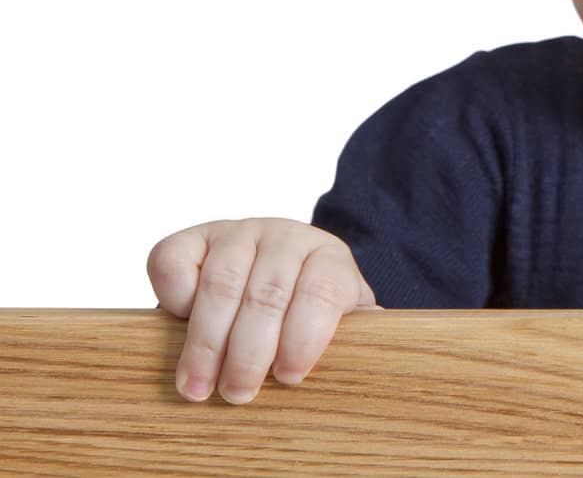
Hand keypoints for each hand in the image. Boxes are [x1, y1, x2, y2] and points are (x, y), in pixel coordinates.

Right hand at [147, 217, 381, 403]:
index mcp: (328, 257)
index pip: (323, 289)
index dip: (306, 336)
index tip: (289, 376)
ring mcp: (237, 233)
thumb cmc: (306, 315)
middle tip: (238, 394)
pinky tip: (180, 329)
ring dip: (207, 342)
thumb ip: (353, 338)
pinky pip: (174, 261)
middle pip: (268, 294)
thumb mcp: (339, 324)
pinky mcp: (193, 238)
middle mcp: (285, 236)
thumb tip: (364, 358)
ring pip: (221, 284)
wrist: (274, 278)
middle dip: (249, 352)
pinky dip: (175, 297)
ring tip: (199, 388)